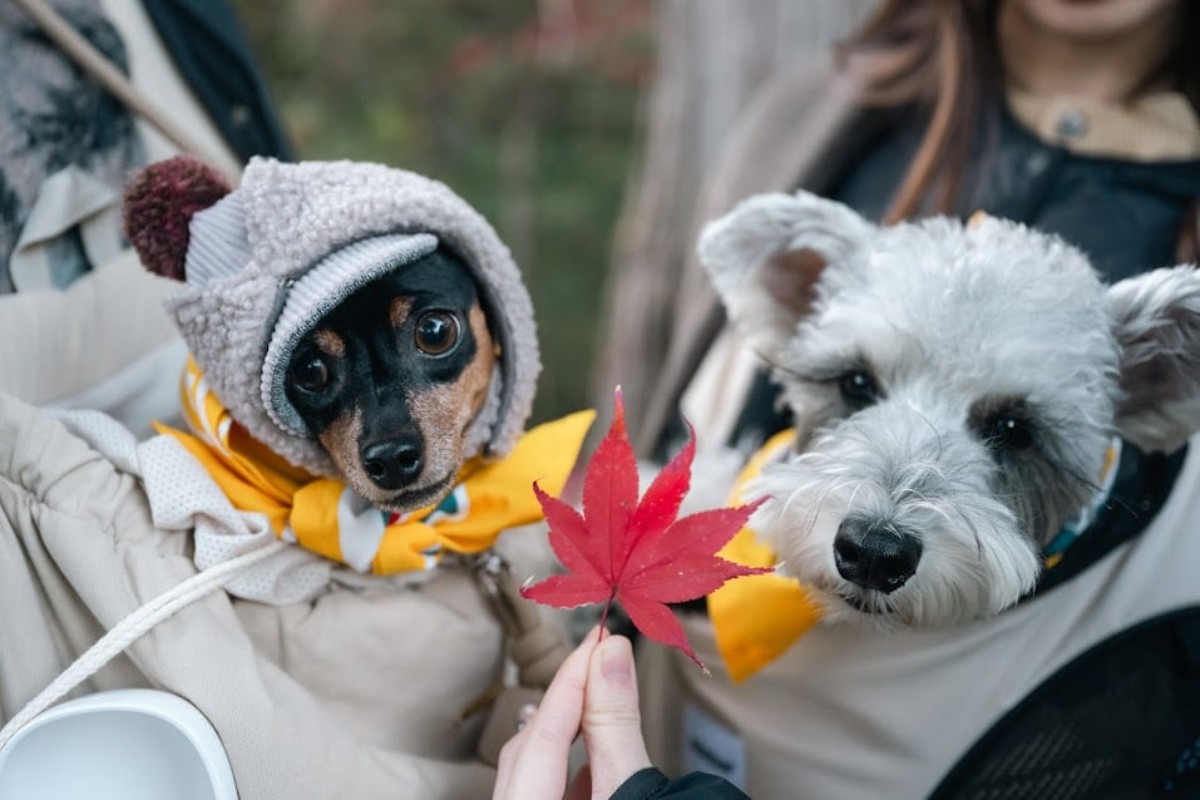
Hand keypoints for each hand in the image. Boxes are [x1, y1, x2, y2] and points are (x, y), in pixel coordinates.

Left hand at [493, 627, 651, 799]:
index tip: (600, 638)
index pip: (542, 729)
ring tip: (605, 691)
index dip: (574, 677)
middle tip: (603, 654)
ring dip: (572, 729)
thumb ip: (616, 725)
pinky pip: (547, 788)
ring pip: (535, 765)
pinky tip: (599, 752)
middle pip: (531, 745)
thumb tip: (612, 655)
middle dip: (570, 698)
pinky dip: (573, 764)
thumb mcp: (627, 785)